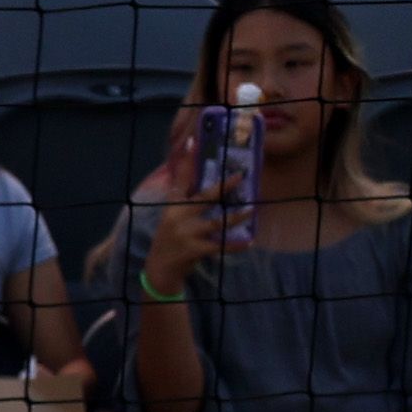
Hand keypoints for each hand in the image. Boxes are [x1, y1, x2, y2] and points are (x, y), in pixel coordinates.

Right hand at [141, 170, 247, 295]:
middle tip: (241, 176)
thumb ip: (184, 200)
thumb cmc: (169, 240)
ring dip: (237, 217)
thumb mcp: (171, 217)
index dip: (187, 161)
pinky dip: (235, 245)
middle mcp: (178, 217)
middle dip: (224, 187)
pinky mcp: (194, 250)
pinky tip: (248, 242)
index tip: (193, 142)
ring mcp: (186, 234)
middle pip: (205, 198)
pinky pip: (220, 246)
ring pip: (217, 223)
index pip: (180, 180)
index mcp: (173, 206)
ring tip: (252, 210)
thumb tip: (205, 184)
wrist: (159, 269)